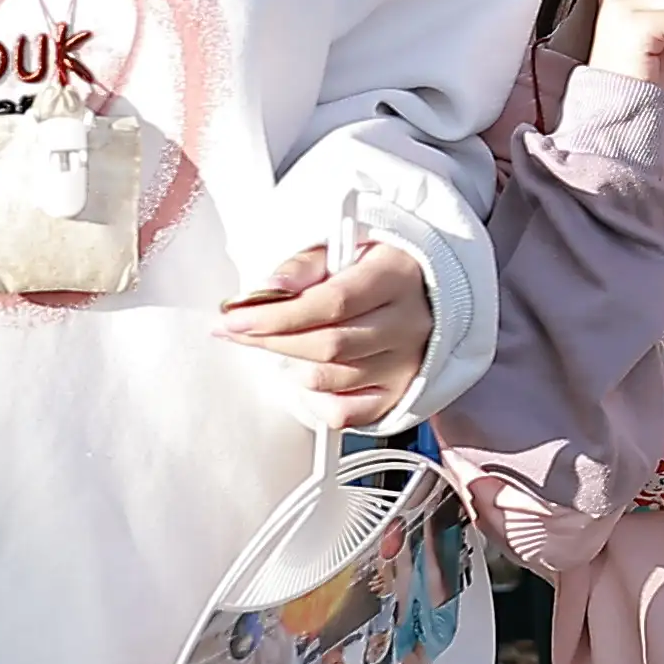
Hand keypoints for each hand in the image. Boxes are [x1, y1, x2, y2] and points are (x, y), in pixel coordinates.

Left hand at [218, 237, 432, 425]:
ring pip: (328, 380)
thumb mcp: (343, 250)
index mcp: (396, 278)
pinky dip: (314, 399)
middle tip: (239, 330)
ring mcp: (405, 366)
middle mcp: (407, 325)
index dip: (277, 314)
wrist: (426, 295)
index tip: (237, 316)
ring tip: (281, 344)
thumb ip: (305, 265)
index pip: (331, 303)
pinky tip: (310, 374)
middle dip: (271, 340)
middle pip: (327, 345)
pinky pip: (343, 413)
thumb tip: (269, 287)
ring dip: (290, 365)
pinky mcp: (397, 395)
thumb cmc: (377, 270)